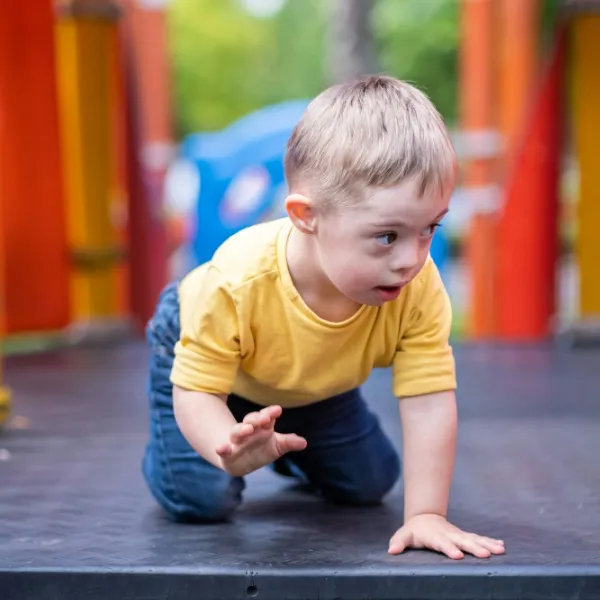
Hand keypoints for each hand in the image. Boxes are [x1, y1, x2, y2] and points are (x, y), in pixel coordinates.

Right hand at [215, 405, 306, 476]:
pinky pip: (224, 450)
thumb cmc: (260, 449)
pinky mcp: (227, 454)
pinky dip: (221, 448)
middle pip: (251, 421)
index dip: (271, 413)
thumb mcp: (276, 446)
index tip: (278, 410)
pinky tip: (220, 448)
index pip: (266, 417)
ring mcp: (237, 441)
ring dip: (242, 429)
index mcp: (261, 428)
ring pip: (237, 432)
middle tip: (265, 418)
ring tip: (248, 429)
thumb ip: (288, 443)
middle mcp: (249, 431)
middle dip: (257, 418)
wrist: (240, 462)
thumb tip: (304, 442)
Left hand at [388, 514, 504, 559]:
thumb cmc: (414, 531)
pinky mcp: (464, 537)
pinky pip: (478, 538)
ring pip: (474, 539)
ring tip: (500, 550)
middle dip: (473, 547)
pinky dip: (490, 541)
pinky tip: (502, 546)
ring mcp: (458, 535)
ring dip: (487, 544)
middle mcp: (449, 535)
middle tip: (486, 555)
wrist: (424, 518)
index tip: (457, 555)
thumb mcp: (404, 535)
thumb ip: (399, 542)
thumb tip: (391, 550)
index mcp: (434, 536)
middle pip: (462, 541)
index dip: (449, 548)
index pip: (442, 543)